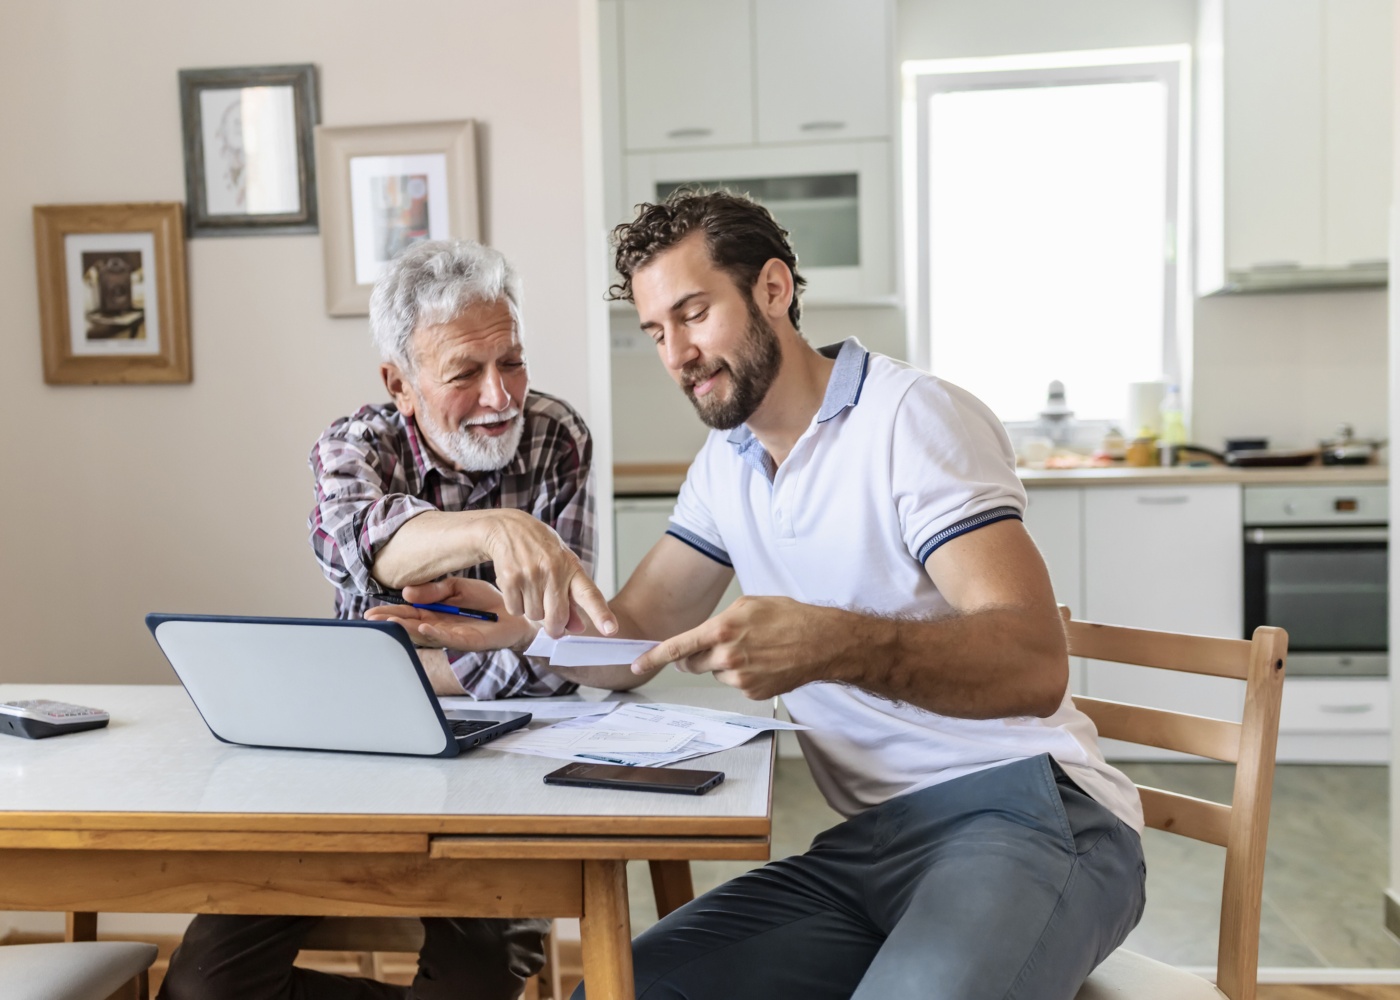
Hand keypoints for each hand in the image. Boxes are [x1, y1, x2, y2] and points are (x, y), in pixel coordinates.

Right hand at [365, 578, 536, 652]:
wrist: (517, 611)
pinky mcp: (470, 641)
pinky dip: (435, 632)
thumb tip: (408, 591)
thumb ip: (435, 590)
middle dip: (391, 623)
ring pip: (426, 634)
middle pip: (411, 626)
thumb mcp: (458, 587)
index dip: (390, 613)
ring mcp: (454, 636)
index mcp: (436, 613)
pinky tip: (423, 626)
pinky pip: (449, 637)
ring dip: (408, 629)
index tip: (370, 613)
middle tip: (372, 621)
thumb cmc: (487, 602)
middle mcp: (441, 627)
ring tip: (391, 623)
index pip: (408, 614)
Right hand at [479, 509, 616, 638]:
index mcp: (572, 567)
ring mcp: (531, 574)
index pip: (590, 594)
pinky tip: (517, 586)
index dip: (601, 614)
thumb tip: (578, 628)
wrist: (508, 528)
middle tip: (552, 625)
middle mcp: (553, 570)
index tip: (611, 629)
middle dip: (554, 627)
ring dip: (532, 610)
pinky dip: (516, 605)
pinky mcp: (510, 579)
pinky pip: (516, 610)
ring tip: (530, 588)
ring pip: (534, 615)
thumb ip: (572, 599)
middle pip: (557, 617)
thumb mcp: (563, 567)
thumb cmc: (541, 549)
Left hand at [629, 597, 853, 699]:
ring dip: (725, 664)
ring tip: (755, 650)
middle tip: (719, 645)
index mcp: (722, 630)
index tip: (636, 665)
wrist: (822, 642)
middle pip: (693, 664)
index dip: (653, 658)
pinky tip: (764, 663)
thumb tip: (704, 634)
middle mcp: (727, 656)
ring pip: (716, 673)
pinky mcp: (752, 692)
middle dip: (696, 656)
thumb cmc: (789, 617)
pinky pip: (736, 684)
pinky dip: (744, 675)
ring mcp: (740, 678)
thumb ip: (720, 620)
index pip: (677, 647)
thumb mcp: (749, 604)